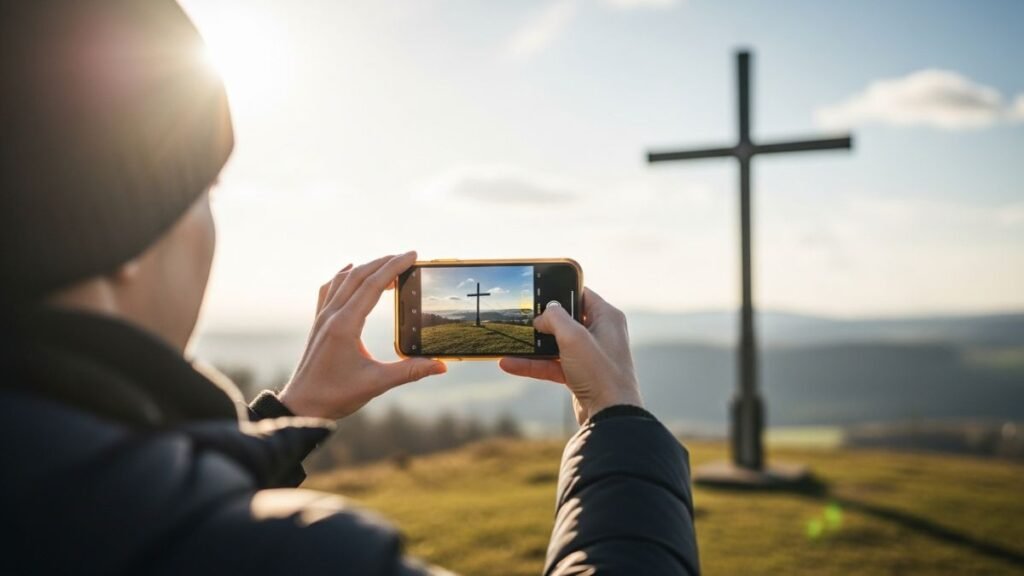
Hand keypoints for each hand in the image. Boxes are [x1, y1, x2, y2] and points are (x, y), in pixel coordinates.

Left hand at [278, 252, 445, 419]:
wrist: (301, 405)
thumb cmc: (335, 395)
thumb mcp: (376, 384)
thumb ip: (409, 372)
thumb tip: (441, 366)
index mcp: (345, 325)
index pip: (373, 285)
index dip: (394, 267)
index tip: (412, 256)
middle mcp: (331, 315)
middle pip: (359, 276)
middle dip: (384, 262)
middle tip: (407, 257)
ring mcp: (322, 317)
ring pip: (344, 279)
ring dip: (366, 267)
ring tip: (387, 264)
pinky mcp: (318, 323)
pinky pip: (329, 289)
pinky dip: (343, 276)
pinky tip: (349, 271)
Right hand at [499, 288, 641, 424]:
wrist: (610, 416)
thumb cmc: (599, 373)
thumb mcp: (574, 337)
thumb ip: (555, 317)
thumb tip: (543, 314)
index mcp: (607, 317)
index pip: (581, 294)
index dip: (560, 291)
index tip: (537, 291)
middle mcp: (600, 333)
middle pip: (566, 319)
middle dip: (542, 320)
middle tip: (520, 317)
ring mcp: (589, 355)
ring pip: (556, 344)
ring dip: (533, 345)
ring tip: (509, 342)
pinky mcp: (579, 374)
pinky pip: (553, 364)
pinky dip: (533, 364)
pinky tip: (510, 364)